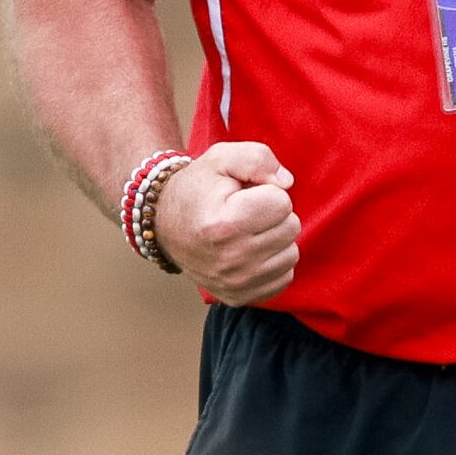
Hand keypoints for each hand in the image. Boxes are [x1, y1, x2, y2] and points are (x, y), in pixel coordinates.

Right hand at [153, 141, 300, 303]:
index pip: (282, 202)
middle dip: (272, 214)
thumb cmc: (198, 188)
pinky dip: (273, 262)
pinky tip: (250, 251)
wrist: (164, 224)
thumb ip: (258, 158)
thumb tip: (287, 183)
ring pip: (291, 253)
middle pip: (291, 227)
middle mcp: (230, 259)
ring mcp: (235, 283)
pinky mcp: (239, 297)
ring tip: (247, 231)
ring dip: (275, 238)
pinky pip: (284, 277)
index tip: (243, 194)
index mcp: (225, 223)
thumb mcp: (221, 157)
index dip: (267, 191)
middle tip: (245, 211)